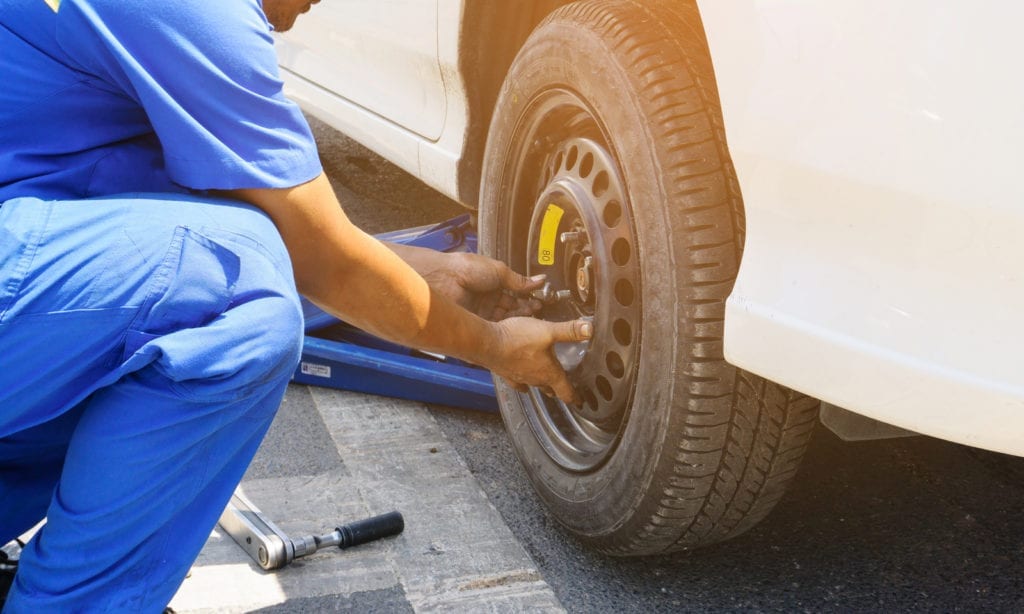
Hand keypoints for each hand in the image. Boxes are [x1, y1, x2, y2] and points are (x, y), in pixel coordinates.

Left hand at [391, 245, 544, 319]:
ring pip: (505, 319)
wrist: (445, 280)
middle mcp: (487, 298)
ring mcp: (482, 312)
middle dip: (526, 309)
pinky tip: (516, 325)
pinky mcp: (477, 323)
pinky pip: (495, 327)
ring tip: (530, 316)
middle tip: (538, 309)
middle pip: (512, 308)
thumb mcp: (500, 271)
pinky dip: (506, 327)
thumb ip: (520, 280)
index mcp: (492, 283)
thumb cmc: (465, 269)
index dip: (527, 297)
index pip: (515, 293)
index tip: (540, 300)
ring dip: (518, 318)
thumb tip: (539, 280)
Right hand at [485, 317, 592, 404]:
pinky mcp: (506, 373)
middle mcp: (535, 379)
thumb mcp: (548, 331)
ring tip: (547, 383)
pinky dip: (523, 382)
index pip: (566, 391)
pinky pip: (518, 382)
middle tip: (566, 390)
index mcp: (549, 373)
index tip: (580, 402)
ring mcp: (520, 378)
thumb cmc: (517, 339)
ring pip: (535, 385)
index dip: (575, 397)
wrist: (487, 343)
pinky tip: (522, 381)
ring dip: (542, 384)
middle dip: (559, 390)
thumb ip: (569, 330)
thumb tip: (590, 329)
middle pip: (551, 389)